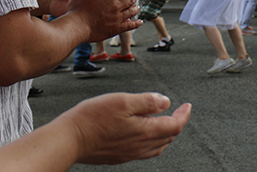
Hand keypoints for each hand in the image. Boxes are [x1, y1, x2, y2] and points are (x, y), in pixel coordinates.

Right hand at [62, 0, 142, 41]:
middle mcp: (116, 6)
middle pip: (129, 0)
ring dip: (135, 8)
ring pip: (131, 12)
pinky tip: (139, 21)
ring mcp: (117, 18)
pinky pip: (130, 25)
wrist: (77, 26)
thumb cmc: (77, 7)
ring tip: (137, 7)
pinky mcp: (116, 29)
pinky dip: (136, 23)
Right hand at [65, 92, 190, 164]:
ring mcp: (129, 153)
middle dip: (176, 123)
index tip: (187, 106)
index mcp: (145, 131)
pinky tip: (142, 133)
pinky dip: (151, 142)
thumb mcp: (123, 100)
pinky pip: (143, 151)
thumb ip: (147, 101)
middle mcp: (140, 146)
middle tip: (176, 111)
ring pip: (157, 147)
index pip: (175, 125)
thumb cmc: (92, 119)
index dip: (184, 115)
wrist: (70, 139)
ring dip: (164, 134)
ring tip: (162, 121)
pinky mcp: (119, 156)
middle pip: (168, 137)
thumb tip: (165, 102)